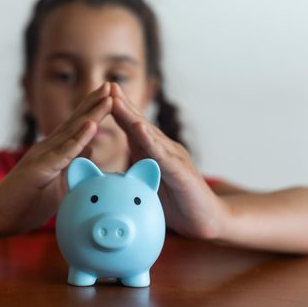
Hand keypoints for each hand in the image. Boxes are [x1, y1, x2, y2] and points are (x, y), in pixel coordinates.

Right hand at [0, 83, 112, 234]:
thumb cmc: (25, 202)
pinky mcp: (41, 167)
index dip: (93, 111)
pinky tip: (92, 125)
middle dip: (95, 102)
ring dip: (92, 113)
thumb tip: (89, 149)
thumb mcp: (57, 181)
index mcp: (53, 151)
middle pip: (76, 121)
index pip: (77, 127)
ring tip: (107, 95)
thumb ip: (72, 163)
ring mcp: (44, 155)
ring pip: (73, 131)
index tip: (110, 95)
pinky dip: (79, 138)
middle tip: (112, 84)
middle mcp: (48, 148)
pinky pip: (64, 152)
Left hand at [110, 83, 229, 239]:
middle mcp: (164, 149)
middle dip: (122, 104)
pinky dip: (150, 141)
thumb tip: (109, 179)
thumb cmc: (177, 204)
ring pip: (148, 134)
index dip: (118, 112)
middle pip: (139, 124)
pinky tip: (139, 129)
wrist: (207, 221)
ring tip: (116, 99)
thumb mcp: (148, 188)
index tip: (100, 95)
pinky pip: (162, 155)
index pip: (132, 129)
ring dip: (131, 116)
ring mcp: (173, 157)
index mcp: (153, 153)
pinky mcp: (180, 171)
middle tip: (107, 85)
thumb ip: (132, 177)